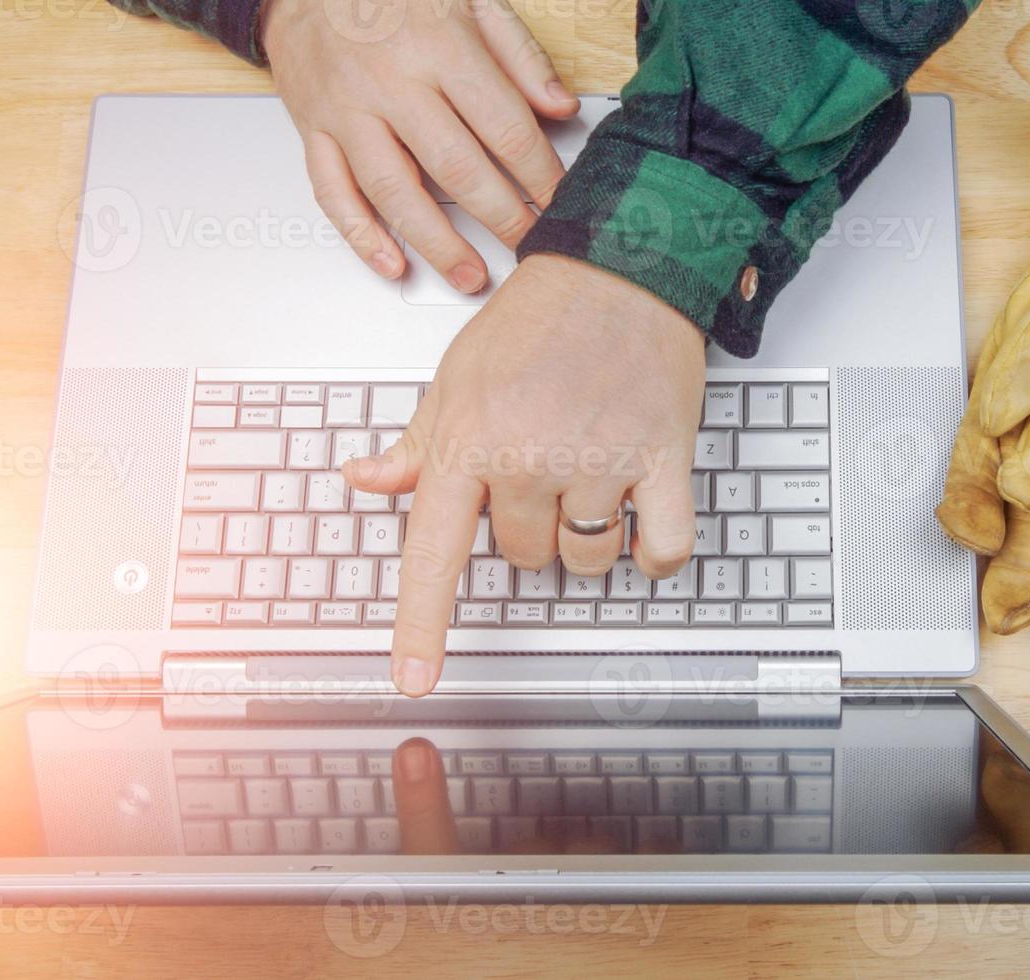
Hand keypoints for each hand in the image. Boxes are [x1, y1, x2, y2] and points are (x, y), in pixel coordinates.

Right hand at [261, 0, 578, 289]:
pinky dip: (361, 236)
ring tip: (471, 275)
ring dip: (437, 243)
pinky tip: (392, 263)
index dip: (539, 173)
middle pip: (456, 167)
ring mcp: (347, 110)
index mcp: (437, 47)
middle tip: (530, 246)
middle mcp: (389, 82)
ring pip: (394, 192)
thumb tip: (561, 106)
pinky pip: (333, 193)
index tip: (560, 202)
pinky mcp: (313, 130)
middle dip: (502, 217)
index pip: (504, 126)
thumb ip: (519, 53)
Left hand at [346, 255, 705, 696]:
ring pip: (584, 560)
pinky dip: (655, 553)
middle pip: (520, 557)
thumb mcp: (456, 375)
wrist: (623, 266)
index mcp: (470, 441)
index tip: (415, 678)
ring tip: (591, 475)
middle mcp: (531, 458)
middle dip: (528, 525)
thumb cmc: (539, 318)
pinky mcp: (662, 460)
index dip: (421, 626)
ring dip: (586, 537)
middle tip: (543, 464)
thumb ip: (416, 443)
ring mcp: (600, 463)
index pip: (435, 555)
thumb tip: (366, 480)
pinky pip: (663, 548)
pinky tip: (643, 528)